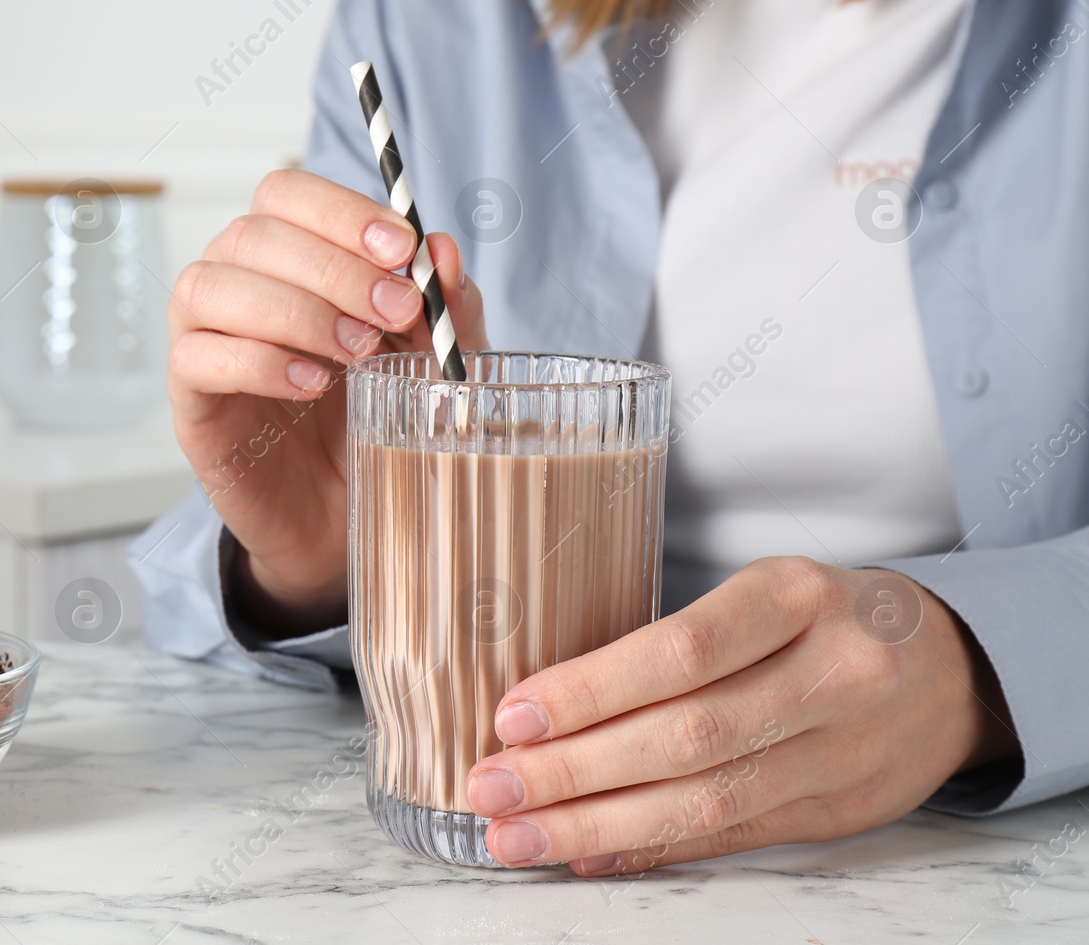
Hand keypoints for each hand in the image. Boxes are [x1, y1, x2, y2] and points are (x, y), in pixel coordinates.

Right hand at [167, 169, 487, 635]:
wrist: (347, 513)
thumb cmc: (377, 417)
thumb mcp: (432, 358)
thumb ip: (442, 306)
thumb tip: (443, 249)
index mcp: (285, 255)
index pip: (285, 193)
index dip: (340, 211)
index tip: (400, 250)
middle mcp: (234, 284)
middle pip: (252, 234)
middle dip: (333, 268)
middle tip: (396, 313)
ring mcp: (202, 340)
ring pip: (209, 286)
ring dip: (293, 310)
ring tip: (356, 351)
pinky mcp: (191, 402)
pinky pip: (195, 358)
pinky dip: (257, 362)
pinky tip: (311, 383)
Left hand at [464, 557, 1019, 873]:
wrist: (954, 666)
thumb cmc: (826, 617)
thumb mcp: (766, 592)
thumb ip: (676, 644)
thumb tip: (546, 708)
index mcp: (798, 596)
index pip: (680, 650)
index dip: (592, 689)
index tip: (514, 716)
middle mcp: (830, 674)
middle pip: (686, 736)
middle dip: (575, 770)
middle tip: (492, 786)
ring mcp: (843, 751)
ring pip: (708, 800)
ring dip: (600, 824)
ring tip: (519, 835)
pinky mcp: (841, 811)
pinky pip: (734, 837)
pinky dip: (654, 849)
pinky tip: (589, 853)